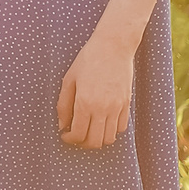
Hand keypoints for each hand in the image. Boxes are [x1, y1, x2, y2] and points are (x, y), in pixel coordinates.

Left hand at [57, 34, 135, 148]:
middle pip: (94, 142)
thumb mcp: (69, 80)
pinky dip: (111, 131)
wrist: (113, 46)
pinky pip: (121, 128)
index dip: (69, 139)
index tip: (64, 135)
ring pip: (109, 139)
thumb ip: (63, 105)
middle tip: (76, 136)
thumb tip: (62, 125)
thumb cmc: (88, 60)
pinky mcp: (127, 104)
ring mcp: (117, 107)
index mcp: (84, 103)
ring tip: (89, 129)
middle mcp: (102, 108)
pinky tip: (102, 122)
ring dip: (97, 139)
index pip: (78, 134)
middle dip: (82, 143)